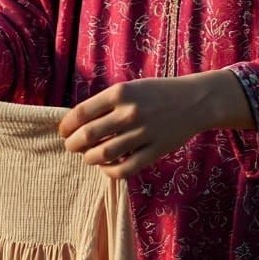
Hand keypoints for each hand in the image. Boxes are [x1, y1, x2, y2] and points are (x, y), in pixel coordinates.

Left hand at [58, 70, 253, 179]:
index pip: (81, 113)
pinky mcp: (155, 150)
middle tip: (71, 147)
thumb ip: (107, 103)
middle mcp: (129, 112)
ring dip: (89, 159)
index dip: (67, 125)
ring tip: (88, 157)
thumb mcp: (131, 87)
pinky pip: (125, 169)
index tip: (63, 131)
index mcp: (120, 92)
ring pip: (103, 154)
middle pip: (88, 136)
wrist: (195, 100)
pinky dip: (110, 172)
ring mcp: (143, 132)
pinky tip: (107, 168)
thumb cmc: (158, 92)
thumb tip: (78, 122)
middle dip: (73, 145)